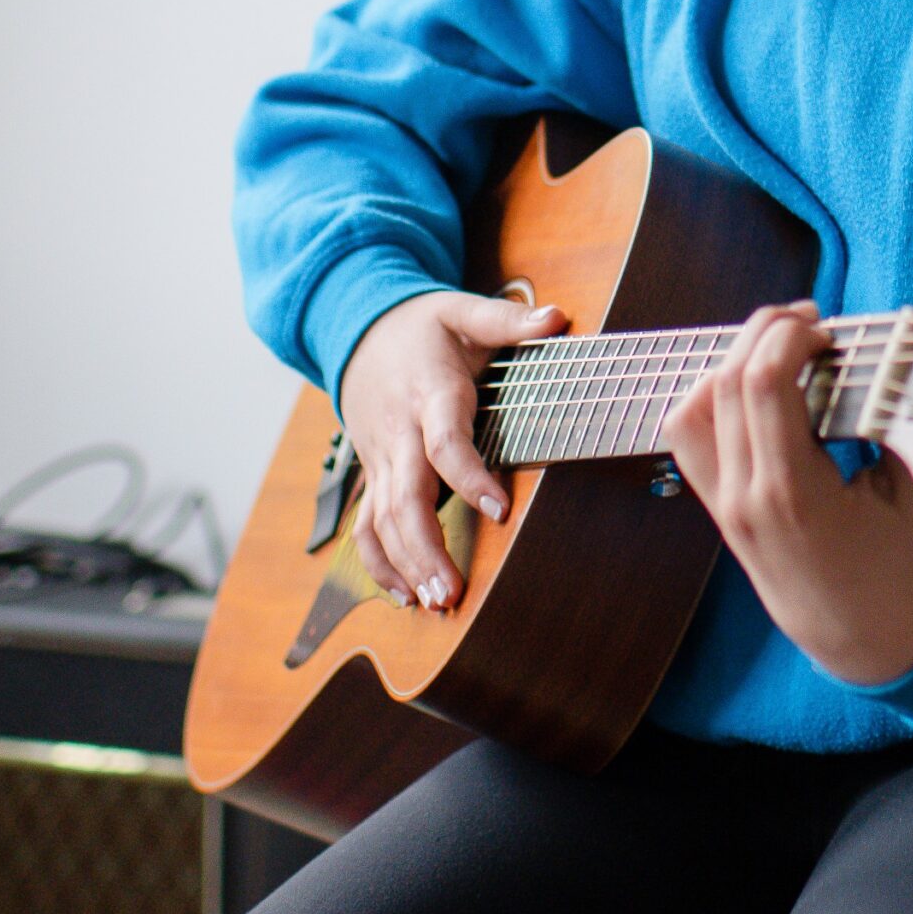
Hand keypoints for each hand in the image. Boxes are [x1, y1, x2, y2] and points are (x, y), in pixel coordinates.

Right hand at [339, 289, 565, 607]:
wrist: (355, 329)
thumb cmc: (419, 325)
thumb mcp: (462, 311)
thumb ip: (509, 320)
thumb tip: (557, 319)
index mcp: (428, 394)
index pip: (445, 442)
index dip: (470, 476)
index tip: (500, 509)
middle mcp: (399, 432)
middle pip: (405, 497)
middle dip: (426, 547)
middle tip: (452, 590)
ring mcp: (382, 458)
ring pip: (382, 519)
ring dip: (406, 565)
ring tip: (437, 602)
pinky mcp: (375, 473)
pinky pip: (367, 524)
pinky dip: (380, 563)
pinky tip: (406, 595)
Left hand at [662, 302, 912, 684]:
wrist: (868, 645)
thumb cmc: (901, 579)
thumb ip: (904, 426)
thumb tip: (897, 360)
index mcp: (794, 495)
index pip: (762, 384)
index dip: (790, 335)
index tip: (829, 327)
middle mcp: (745, 499)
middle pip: (726, 382)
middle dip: (766, 333)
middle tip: (812, 322)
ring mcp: (725, 506)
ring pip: (694, 408)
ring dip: (733, 361)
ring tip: (782, 348)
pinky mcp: (720, 509)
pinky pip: (691, 440)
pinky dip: (713, 399)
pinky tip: (757, 388)